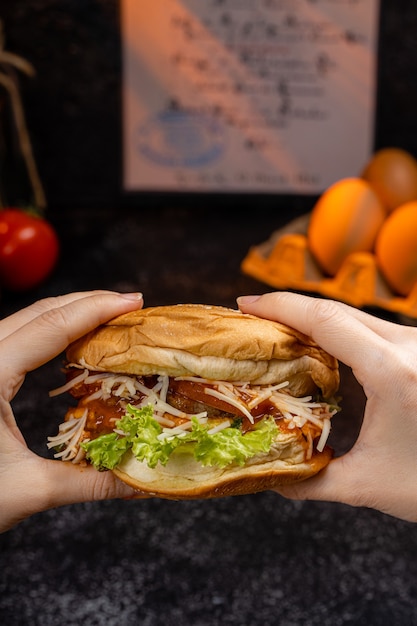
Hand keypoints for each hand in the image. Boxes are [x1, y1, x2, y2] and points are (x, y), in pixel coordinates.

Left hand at [0, 290, 143, 532]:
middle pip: (40, 312)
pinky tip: (71, 342)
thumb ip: (90, 483)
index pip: (51, 327)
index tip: (133, 301)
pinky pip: (17, 338)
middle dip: (88, 303)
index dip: (96, 309)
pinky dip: (50, 332)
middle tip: (129, 306)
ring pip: (26, 320)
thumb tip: (142, 483)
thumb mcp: (29, 490)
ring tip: (108, 318)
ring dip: (70, 314)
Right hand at [237, 291, 416, 521]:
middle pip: (337, 311)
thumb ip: (311, 482)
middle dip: (290, 308)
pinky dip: (339, 331)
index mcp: (394, 372)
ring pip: (357, 317)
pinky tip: (319, 344)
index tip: (246, 304)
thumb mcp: (369, 484)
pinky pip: (373, 330)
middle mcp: (412, 348)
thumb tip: (270, 477)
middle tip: (253, 318)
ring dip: (314, 319)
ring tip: (278, 331)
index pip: (326, 320)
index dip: (281, 305)